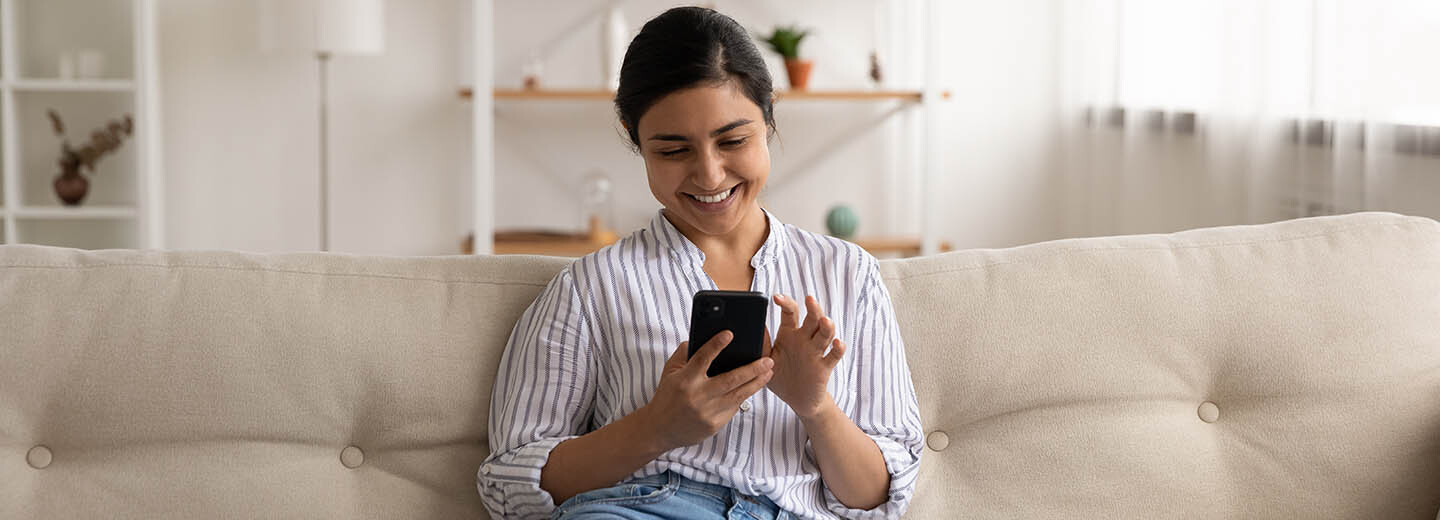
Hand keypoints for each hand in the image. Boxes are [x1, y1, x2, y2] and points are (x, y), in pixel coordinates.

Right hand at [635, 331, 773, 450]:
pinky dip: (744, 396)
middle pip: (731, 379)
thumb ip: (685, 353)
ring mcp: (707, 412)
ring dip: (756, 383)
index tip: (729, 334)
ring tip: (769, 372)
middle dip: (752, 369)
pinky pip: (733, 408)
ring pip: (738, 395)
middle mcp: (697, 396)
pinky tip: (753, 386)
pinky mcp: (715, 425)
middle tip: (768, 360)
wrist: (660, 429)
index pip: (702, 358)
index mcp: (685, 380)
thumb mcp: (670, 371)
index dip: (716, 345)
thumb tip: (704, 337)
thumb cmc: (667, 396)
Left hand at [765, 294, 846, 419]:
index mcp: (789, 334)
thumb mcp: (767, 359)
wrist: (797, 400)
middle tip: (809, 299)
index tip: (776, 297)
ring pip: (825, 334)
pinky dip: (838, 349)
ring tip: (824, 320)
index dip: (786, 303)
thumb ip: (762, 344)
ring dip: (826, 326)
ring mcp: (815, 352)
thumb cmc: (781, 376)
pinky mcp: (824, 367)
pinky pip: (833, 356)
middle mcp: (804, 339)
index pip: (790, 313)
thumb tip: (755, 326)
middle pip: (812, 319)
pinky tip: (837, 343)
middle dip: (813, 308)